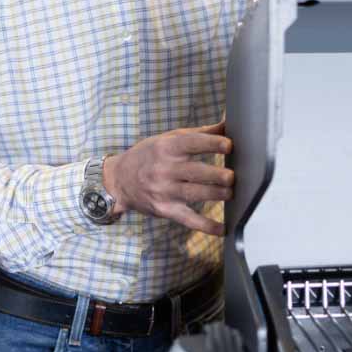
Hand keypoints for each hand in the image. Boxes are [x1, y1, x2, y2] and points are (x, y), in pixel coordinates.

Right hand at [102, 121, 233, 235]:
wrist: (119, 179)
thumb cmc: (150, 155)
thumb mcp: (170, 139)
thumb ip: (201, 133)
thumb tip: (229, 122)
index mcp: (167, 147)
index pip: (192, 144)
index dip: (212, 144)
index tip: (230, 145)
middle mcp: (164, 169)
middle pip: (195, 172)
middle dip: (216, 175)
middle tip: (233, 177)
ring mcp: (164, 191)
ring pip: (194, 194)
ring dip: (215, 195)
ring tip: (231, 193)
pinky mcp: (165, 210)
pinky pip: (188, 219)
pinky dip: (206, 226)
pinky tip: (222, 229)